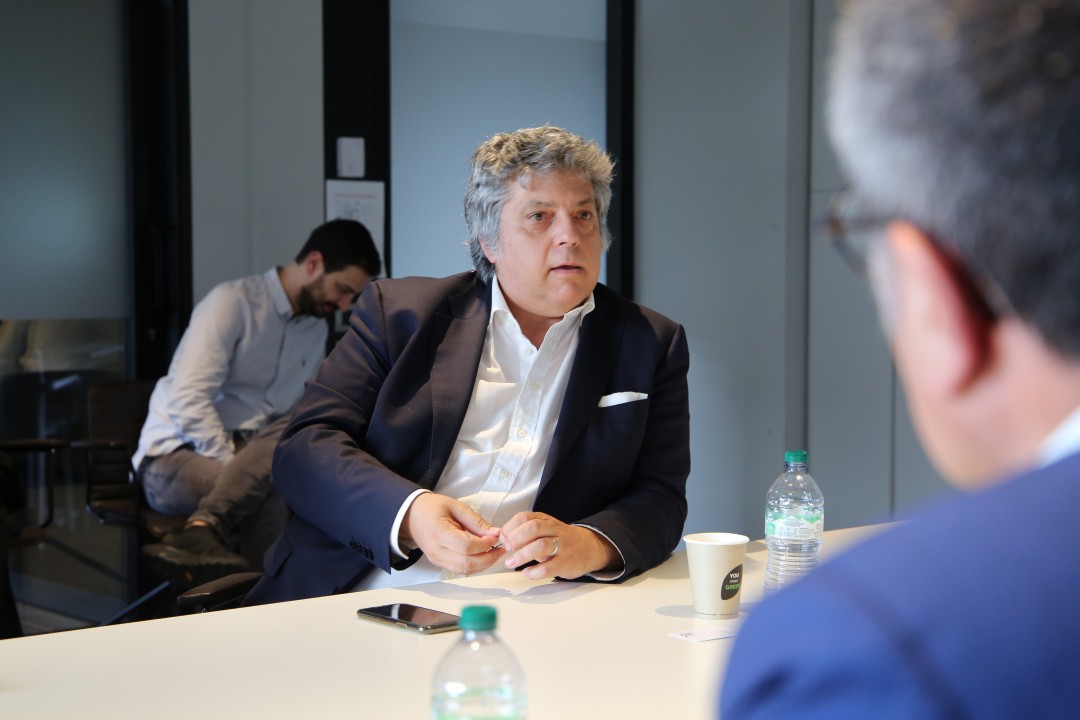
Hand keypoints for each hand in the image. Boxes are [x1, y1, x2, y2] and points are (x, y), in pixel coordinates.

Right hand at [401, 493, 503, 575]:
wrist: (412, 516)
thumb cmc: (433, 508)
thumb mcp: (456, 507)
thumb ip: (476, 521)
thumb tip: (496, 533)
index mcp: (438, 532)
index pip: (466, 546)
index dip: (484, 544)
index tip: (495, 537)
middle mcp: (436, 550)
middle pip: (466, 563)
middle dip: (488, 558)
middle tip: (500, 549)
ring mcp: (436, 559)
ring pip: (464, 570)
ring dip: (483, 564)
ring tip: (494, 553)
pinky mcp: (439, 563)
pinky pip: (460, 570)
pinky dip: (475, 565)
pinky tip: (483, 556)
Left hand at [498, 512, 620, 580]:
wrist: (590, 548)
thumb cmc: (561, 540)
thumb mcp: (545, 529)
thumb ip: (526, 533)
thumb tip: (503, 539)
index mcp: (546, 520)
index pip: (525, 517)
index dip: (510, 527)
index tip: (503, 539)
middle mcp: (554, 530)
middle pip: (533, 528)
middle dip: (516, 538)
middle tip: (507, 549)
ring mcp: (562, 546)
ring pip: (541, 545)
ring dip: (523, 555)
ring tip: (511, 563)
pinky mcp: (567, 563)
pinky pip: (550, 567)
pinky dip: (535, 571)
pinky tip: (527, 574)